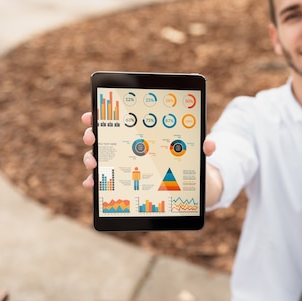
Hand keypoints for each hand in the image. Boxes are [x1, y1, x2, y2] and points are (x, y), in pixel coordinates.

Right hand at [80, 111, 217, 187]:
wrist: (194, 186)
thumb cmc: (192, 162)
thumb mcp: (197, 153)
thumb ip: (203, 147)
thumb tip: (210, 145)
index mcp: (144, 133)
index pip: (120, 119)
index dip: (102, 114)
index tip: (92, 115)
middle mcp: (130, 146)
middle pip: (105, 136)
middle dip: (94, 135)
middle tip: (92, 136)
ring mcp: (126, 163)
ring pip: (102, 158)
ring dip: (92, 158)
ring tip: (94, 162)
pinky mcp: (126, 182)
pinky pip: (107, 181)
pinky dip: (96, 182)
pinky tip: (91, 185)